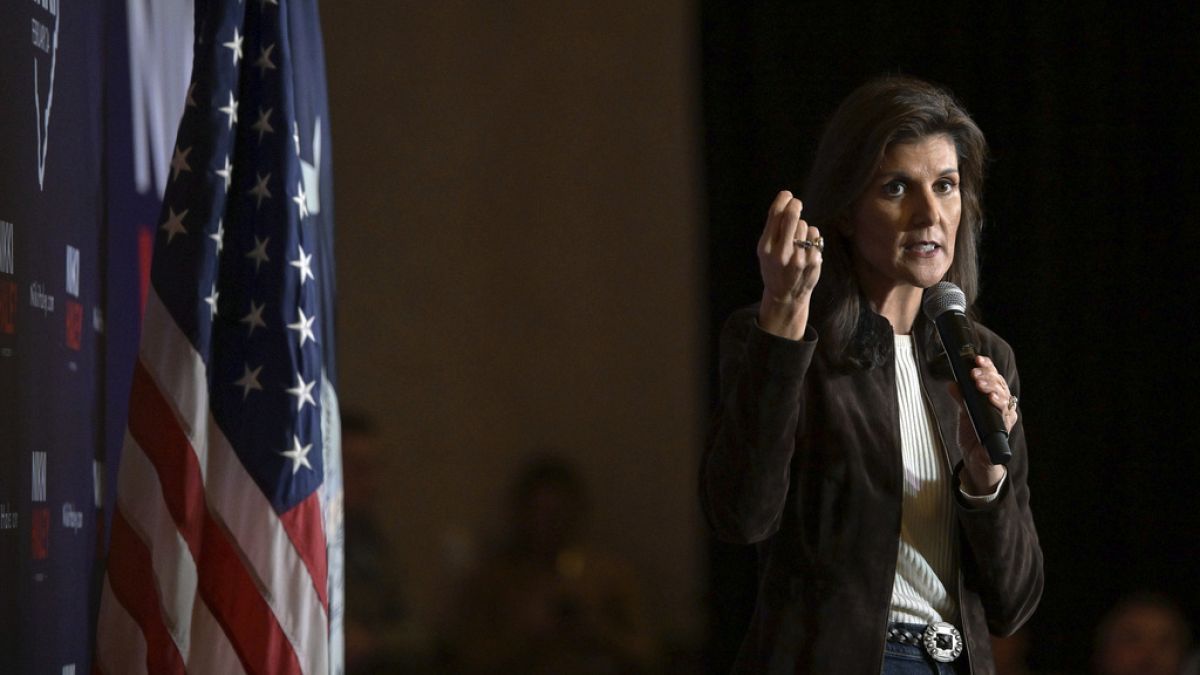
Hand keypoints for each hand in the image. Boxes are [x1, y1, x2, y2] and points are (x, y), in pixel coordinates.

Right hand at [757, 191, 822, 338]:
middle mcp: (782, 253)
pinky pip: (816, 236)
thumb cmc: (774, 268)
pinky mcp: (813, 260)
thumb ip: (773, 230)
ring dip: (803, 227)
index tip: (787, 195)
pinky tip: (807, 246)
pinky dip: (812, 237)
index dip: (782, 200)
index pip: (775, 216)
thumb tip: (786, 202)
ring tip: (798, 239)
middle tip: (796, 204)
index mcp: (766, 248)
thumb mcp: (765, 252)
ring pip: (805, 225)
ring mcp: (799, 257)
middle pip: (792, 216)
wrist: (785, 296)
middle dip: (795, 205)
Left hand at [952, 355, 1017, 495]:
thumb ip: (960, 398)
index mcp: (993, 397)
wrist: (975, 459)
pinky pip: (1005, 414)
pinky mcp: (1004, 429)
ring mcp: (1005, 416)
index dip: (988, 367)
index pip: (993, 377)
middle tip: (974, 373)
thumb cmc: (973, 434)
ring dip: (992, 387)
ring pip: (1004, 396)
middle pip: (999, 384)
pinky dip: (999, 405)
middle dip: (987, 376)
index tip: (977, 359)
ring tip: (980, 383)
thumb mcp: (964, 413)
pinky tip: (992, 399)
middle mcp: (1002, 405)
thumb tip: (952, 383)